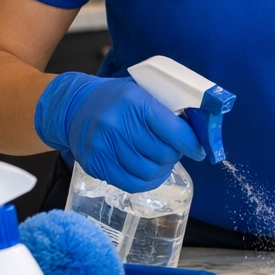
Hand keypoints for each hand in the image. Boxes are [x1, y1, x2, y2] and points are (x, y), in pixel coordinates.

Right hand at [34, 72, 204, 192]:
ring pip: (150, 171)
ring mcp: (104, 147)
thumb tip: (199, 128)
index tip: (200, 149)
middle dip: (176, 155)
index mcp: (135, 102)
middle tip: (176, 150)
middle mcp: (118, 125)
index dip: (192, 144)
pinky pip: (132, 184)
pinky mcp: (96, 165)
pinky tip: (152, 172)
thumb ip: (167, 107)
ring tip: (162, 160)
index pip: (174, 131)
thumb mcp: (142, 91)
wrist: (74, 106)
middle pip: (164, 154)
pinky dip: (149, 181)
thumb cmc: (116, 98)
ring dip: (163, 168)